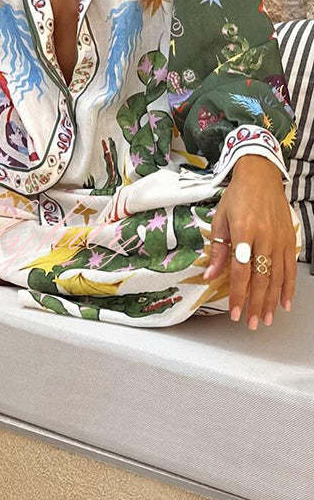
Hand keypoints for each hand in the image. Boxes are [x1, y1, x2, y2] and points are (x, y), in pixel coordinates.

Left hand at [202, 155, 296, 329]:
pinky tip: (285, 303)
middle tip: (251, 323)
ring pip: (277, 277)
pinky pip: (289, 268)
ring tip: (266, 319)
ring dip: (271, 301)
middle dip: (256, 304)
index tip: (236, 313)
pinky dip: (288, 287)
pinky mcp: (289, 240)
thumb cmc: (237, 197)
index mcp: (244, 232)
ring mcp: (280, 240)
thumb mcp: (220, 221)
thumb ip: (217, 251)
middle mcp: (264, 238)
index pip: (241, 272)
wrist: (260, 176)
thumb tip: (210, 277)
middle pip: (261, 279)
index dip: (239, 295)